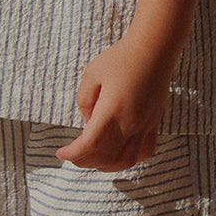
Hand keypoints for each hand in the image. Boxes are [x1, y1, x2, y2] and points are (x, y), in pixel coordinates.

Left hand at [56, 34, 172, 171]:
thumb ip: (84, 100)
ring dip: (108, 166)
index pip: (89, 145)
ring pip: (127, 161)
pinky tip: (120, 153)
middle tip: (73, 155)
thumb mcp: (92, 73)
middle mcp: (130, 123)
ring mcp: (145, 125)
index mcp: (112, 110)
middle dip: (85, 161)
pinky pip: (146, 151)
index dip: (72, 154)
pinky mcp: (155, 123)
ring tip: (95, 159)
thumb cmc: (121, 57)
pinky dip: (131, 159)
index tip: (61, 152)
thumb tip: (88, 122)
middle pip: (105, 157)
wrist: (154, 49)